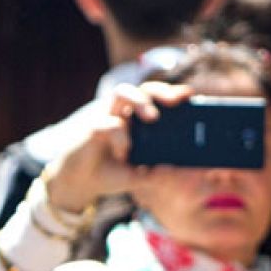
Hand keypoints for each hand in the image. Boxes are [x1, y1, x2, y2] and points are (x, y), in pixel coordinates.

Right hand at [42, 83, 192, 214]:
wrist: (79, 183)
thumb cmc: (111, 173)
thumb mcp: (139, 176)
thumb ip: (157, 173)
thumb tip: (176, 170)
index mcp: (138, 120)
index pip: (157, 98)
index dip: (173, 93)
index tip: (190, 95)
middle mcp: (124, 113)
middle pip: (144, 88)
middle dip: (162, 90)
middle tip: (176, 101)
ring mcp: (107, 117)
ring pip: (122, 92)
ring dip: (140, 100)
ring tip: (153, 117)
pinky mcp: (91, 127)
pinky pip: (108, 124)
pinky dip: (120, 136)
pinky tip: (124, 152)